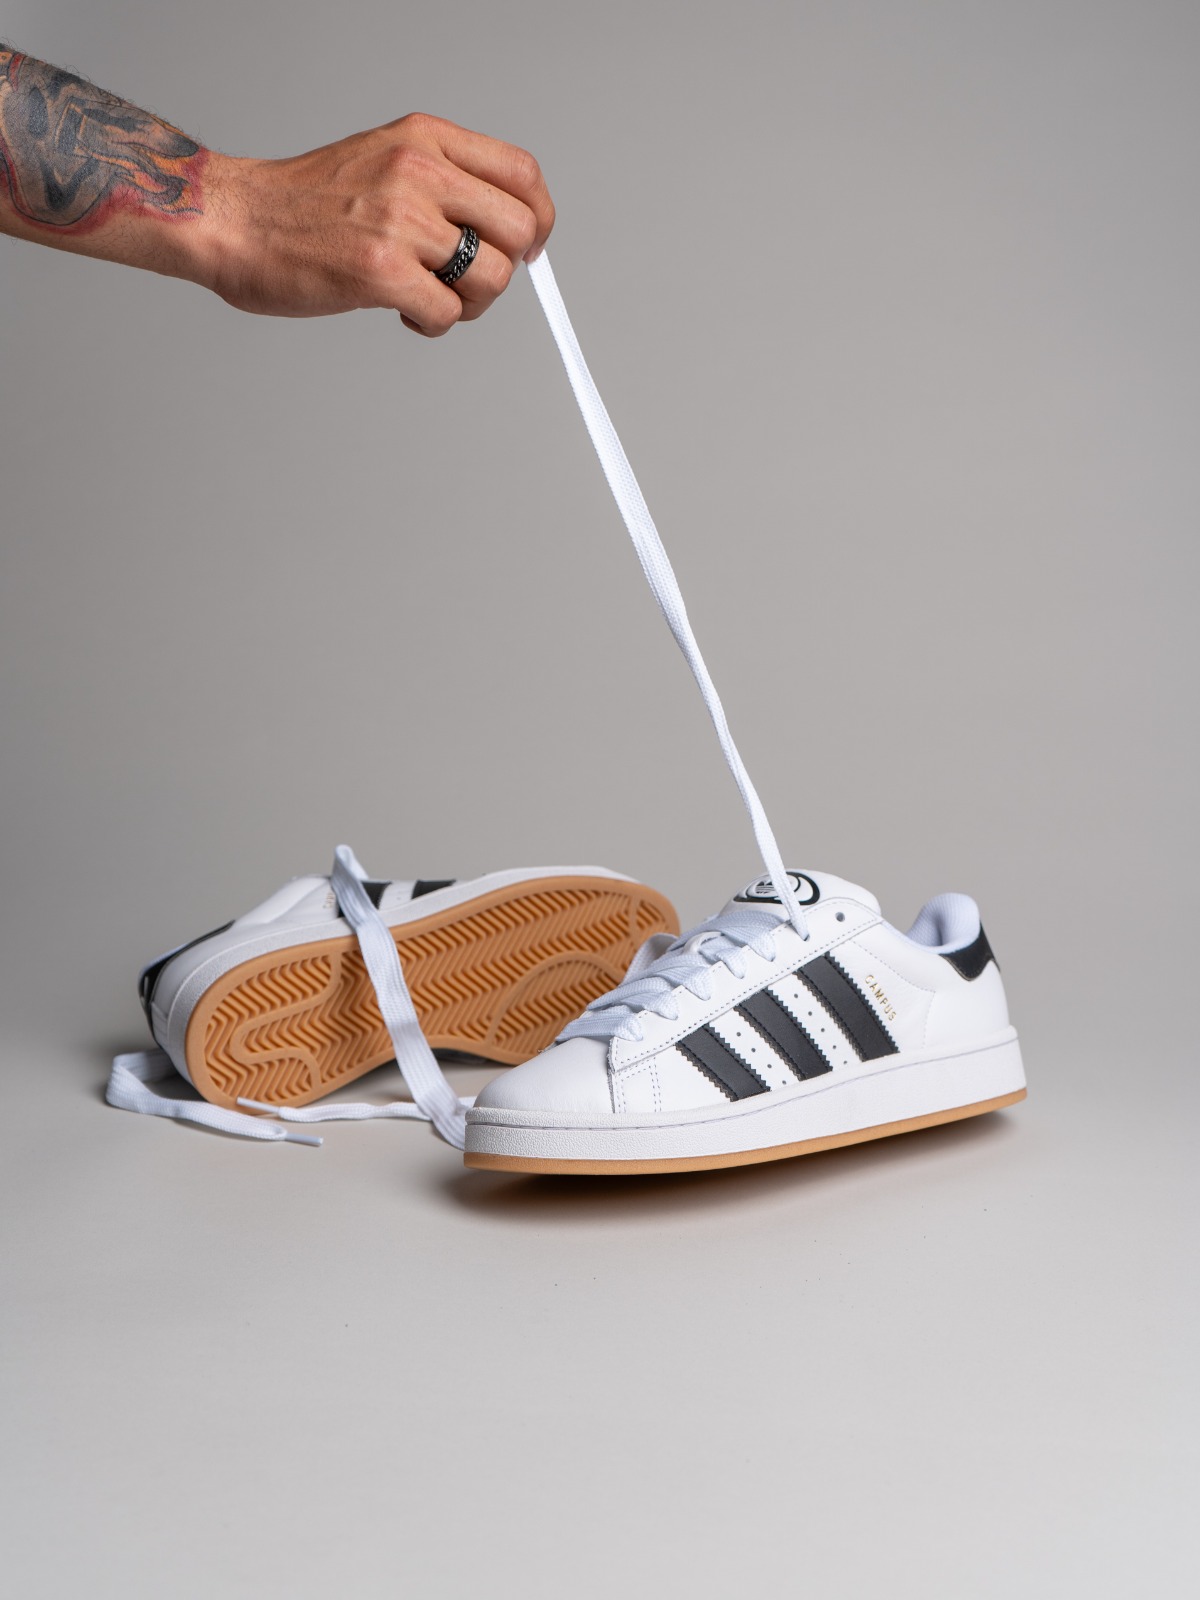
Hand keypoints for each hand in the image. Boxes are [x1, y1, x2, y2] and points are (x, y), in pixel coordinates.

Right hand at [198, 114, 554, 334]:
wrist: (235, 221)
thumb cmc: (304, 203)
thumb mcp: (383, 158)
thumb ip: (442, 181)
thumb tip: (503, 229)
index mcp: (425, 139)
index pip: (522, 173)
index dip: (539, 218)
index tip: (527, 248)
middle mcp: (419, 171)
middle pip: (519, 231)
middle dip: (504, 270)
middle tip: (467, 284)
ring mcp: (401, 221)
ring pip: (492, 278)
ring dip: (470, 304)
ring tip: (430, 298)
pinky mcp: (381, 271)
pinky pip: (448, 314)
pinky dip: (432, 325)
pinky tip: (401, 311)